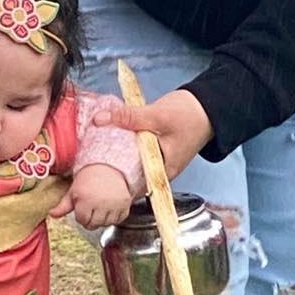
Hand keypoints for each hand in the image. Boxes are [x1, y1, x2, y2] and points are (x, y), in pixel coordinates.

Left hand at [51, 163, 133, 229]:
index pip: (82, 220)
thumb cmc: (88, 179)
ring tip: (101, 206)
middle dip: (91, 219)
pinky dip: (114, 216)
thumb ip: (63, 205)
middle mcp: (101, 202)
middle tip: (91, 207)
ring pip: (106, 224)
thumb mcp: (73, 191)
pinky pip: (119, 220)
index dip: (81, 215)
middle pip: (94, 225)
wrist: (108, 167)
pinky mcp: (125, 204)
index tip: (83, 206)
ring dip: (103, 218)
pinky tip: (110, 206)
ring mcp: (114, 204)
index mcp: (86, 199)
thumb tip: (51, 214)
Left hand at [93, 89, 213, 180]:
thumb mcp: (157, 115)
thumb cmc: (190, 115)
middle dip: (110, 174)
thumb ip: (129, 117)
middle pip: (130, 177)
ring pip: (131, 164)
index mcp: (163, 171)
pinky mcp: (155, 149)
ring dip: (115, 160)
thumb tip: (100, 119)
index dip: (113, 189)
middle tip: (87, 171)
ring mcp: (157, 160)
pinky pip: (135, 153)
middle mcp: (159, 170)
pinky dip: (124, 148)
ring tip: (92, 159)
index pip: (133, 188)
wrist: (208, 105)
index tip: (92, 185)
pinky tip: (108, 143)